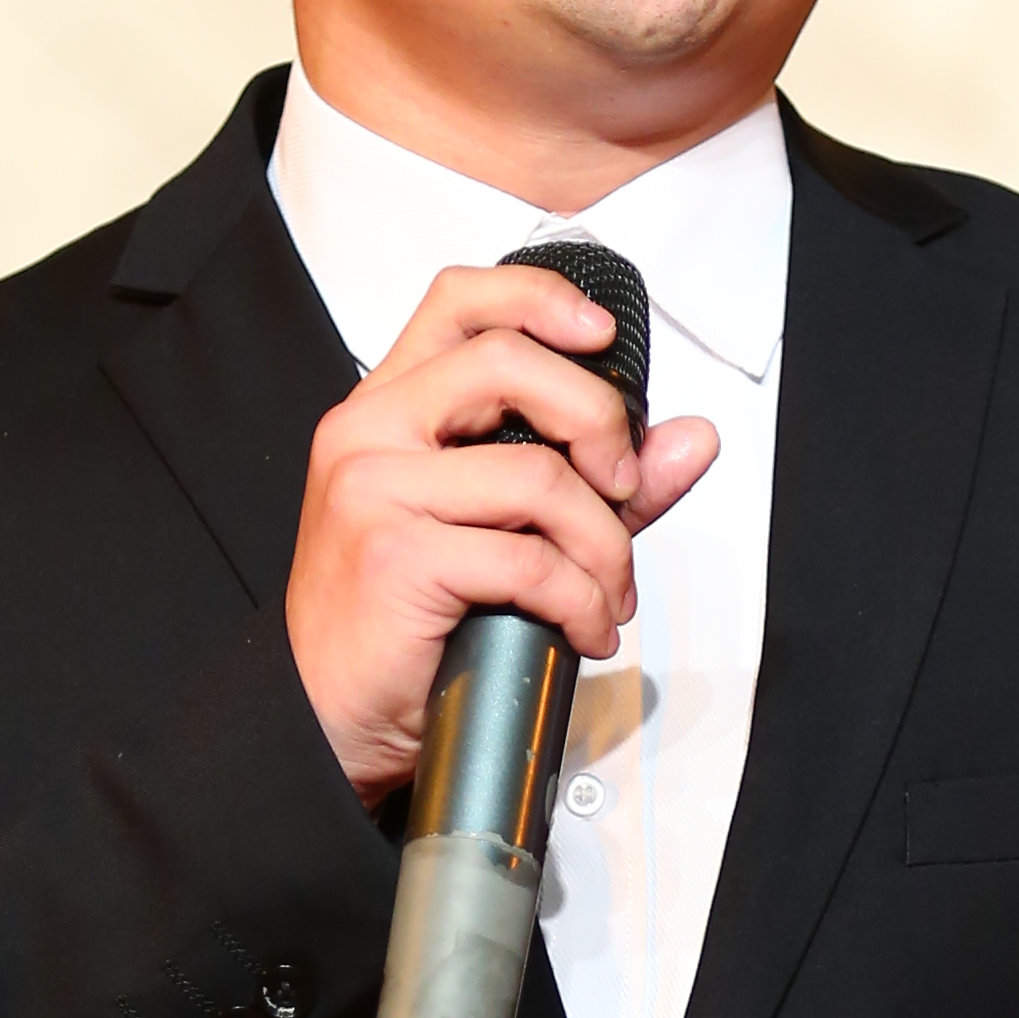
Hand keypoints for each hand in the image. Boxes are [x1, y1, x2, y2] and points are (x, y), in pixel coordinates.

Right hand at [285, 261, 719, 799]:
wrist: (328, 717)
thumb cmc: (401, 624)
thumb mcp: (500, 530)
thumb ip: (594, 480)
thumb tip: (689, 439)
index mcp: (388, 407)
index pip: (460, 301)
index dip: (543, 300)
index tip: (604, 338)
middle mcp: (370, 432)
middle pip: (509, 362)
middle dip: (599, 420)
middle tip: (624, 486)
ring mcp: (375, 490)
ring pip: (538, 477)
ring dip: (604, 544)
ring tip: (608, 592)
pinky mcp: (394, 555)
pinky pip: (529, 560)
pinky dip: (581, 600)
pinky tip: (583, 628)